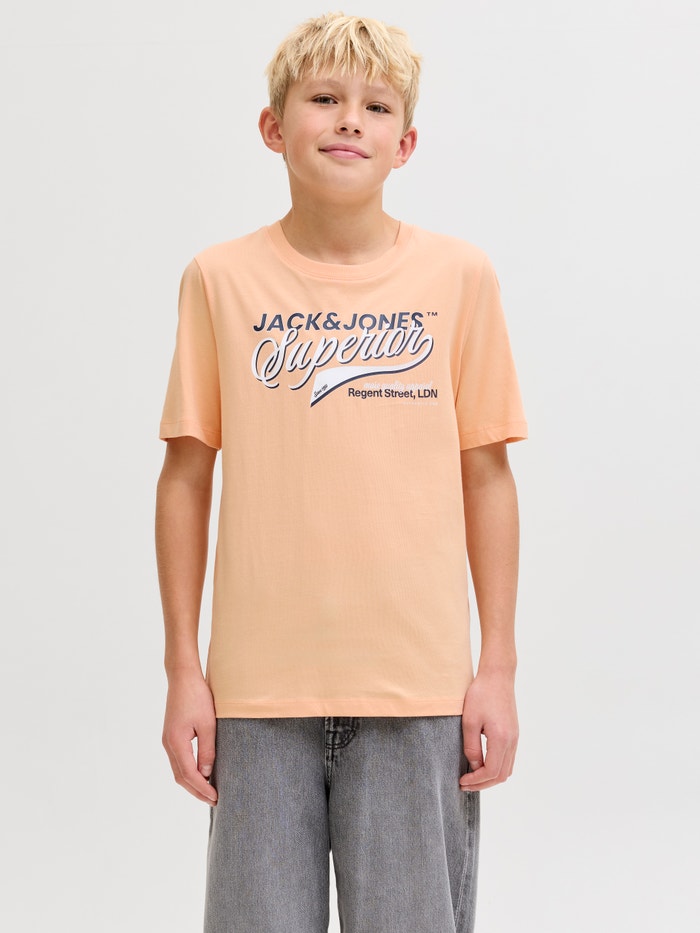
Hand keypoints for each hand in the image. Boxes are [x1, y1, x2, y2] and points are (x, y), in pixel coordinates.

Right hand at [162, 671, 217, 803]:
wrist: (183, 677)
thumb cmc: (197, 697)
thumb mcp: (208, 724)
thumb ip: (207, 750)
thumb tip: (207, 774)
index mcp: (176, 742)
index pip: (189, 774)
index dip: (202, 788)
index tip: (215, 798)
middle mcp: (168, 744)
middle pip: (180, 777)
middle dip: (196, 791)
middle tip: (214, 800)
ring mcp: (168, 740)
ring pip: (178, 770)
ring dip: (192, 783)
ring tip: (208, 791)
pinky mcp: (171, 735)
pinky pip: (179, 760)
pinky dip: (188, 772)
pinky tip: (200, 773)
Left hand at [459, 671, 518, 790]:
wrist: (498, 676)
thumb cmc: (481, 695)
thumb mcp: (469, 721)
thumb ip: (471, 747)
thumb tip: (474, 766)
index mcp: (501, 739)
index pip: (491, 772)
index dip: (476, 781)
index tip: (461, 781)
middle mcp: (512, 741)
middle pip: (501, 775)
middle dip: (483, 784)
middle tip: (464, 784)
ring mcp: (515, 738)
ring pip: (507, 769)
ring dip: (490, 778)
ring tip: (472, 777)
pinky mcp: (514, 734)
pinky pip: (508, 759)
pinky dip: (496, 768)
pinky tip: (482, 764)